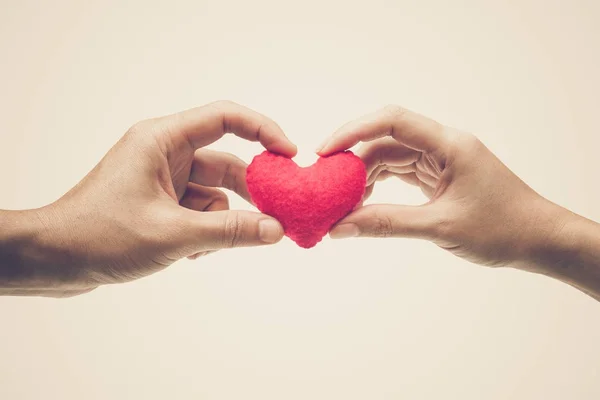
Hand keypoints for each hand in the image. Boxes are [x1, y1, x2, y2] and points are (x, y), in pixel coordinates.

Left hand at [6, 101, 295, 295]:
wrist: (53, 260)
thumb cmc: (101, 235)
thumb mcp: (174, 234)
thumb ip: (230, 231)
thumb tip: (276, 230)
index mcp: (162, 140)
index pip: (224, 117)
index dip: (263, 130)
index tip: (290, 154)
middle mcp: (164, 153)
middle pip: (225, 162)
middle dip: (249, 191)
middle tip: (278, 214)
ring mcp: (162, 178)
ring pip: (214, 193)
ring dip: (221, 221)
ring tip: (206, 248)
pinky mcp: (160, 201)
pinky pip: (199, 210)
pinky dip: (204, 231)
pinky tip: (189, 254)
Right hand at [319, 105, 565, 267]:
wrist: (539, 240)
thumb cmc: (502, 228)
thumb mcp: (439, 227)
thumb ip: (387, 224)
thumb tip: (341, 228)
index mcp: (449, 144)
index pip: (393, 121)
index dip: (354, 130)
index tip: (325, 152)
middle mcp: (443, 145)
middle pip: (386, 140)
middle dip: (354, 160)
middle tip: (326, 185)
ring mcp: (440, 160)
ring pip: (391, 157)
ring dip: (365, 176)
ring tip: (341, 200)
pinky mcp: (439, 176)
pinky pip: (401, 173)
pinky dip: (380, 186)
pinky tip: (363, 202)